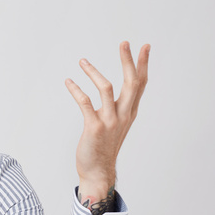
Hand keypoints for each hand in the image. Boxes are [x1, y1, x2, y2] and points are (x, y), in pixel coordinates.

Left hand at [66, 42, 149, 214]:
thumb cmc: (104, 147)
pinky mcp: (94, 127)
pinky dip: (76, 90)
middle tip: (125, 42)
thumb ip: (117, 108)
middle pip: (131, 82)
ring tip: (82, 61)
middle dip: (128, 61)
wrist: (98, 171)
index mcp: (129, 113)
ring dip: (94, 72)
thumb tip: (111, 90)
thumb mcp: (116, 125)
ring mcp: (110, 121)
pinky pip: (85, 103)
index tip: (145, 46)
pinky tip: (68, 82)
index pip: (140, 84)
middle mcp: (123, 115)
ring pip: (107, 89)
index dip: (143, 65)